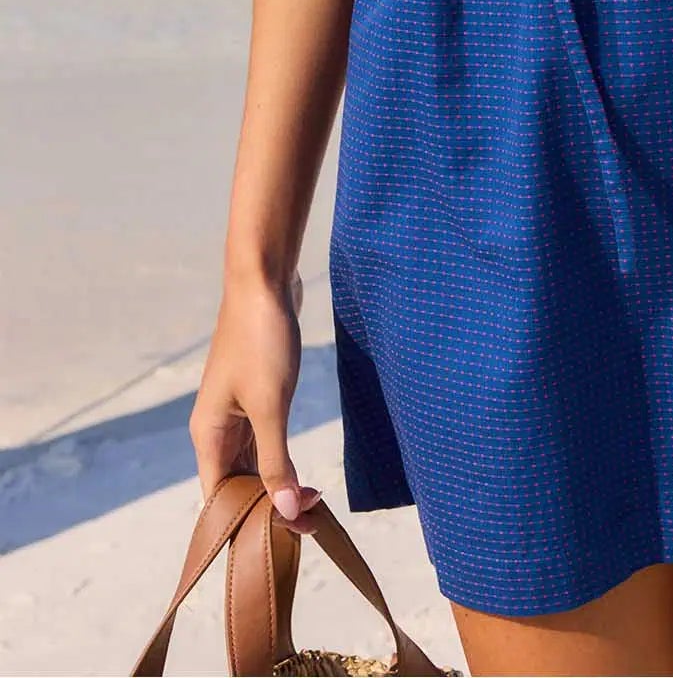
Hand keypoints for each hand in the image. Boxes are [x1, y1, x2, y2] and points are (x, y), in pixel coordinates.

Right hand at [189, 269, 321, 533]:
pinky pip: (264, 442)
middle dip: (267, 508)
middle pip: (236, 486)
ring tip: (311, 510)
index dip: (247, 525)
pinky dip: (281, 461)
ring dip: (277, 486)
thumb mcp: (271, 406)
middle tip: (309, 528)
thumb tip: (287, 511)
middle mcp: (216, 428)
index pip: (220, 500)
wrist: (265, 280)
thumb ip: (277, 460)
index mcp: (209, 435)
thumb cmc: (262, 340)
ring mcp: (236, 412)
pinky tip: (302, 476)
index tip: (283, 544)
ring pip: (252, 465)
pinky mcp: (256, 396)